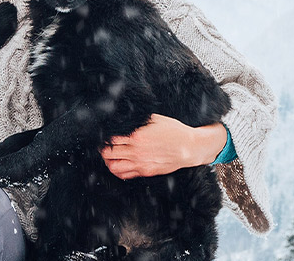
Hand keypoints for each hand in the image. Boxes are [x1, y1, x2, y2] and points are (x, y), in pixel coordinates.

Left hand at [101, 115, 225, 179]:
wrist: (189, 148)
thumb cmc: (174, 131)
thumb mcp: (155, 119)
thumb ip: (138, 120)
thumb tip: (124, 117)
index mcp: (137, 136)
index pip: (111, 138)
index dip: (105, 136)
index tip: (104, 134)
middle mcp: (136, 151)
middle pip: (108, 153)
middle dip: (103, 148)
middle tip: (104, 145)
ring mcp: (140, 163)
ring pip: (113, 166)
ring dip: (108, 161)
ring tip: (109, 155)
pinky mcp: (145, 171)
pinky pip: (125, 175)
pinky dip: (117, 170)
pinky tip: (118, 164)